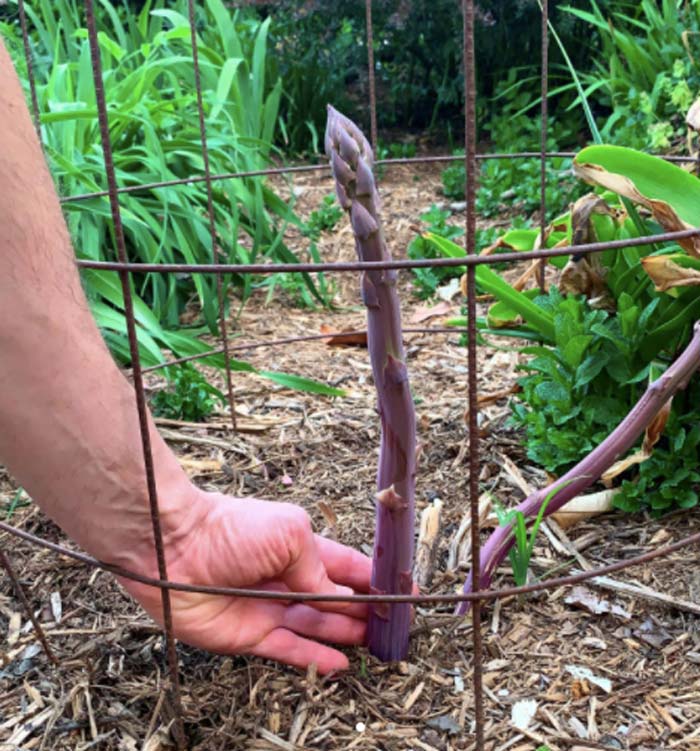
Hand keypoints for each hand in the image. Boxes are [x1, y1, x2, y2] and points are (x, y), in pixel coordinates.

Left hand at [119, 490, 370, 673]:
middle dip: (364, 609)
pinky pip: (290, 651)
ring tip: (375, 642)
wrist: (176, 548)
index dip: (372, 577)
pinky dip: (316, 658)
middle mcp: (288, 578)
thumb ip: (320, 569)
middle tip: (393, 624)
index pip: (345, 566)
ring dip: (346, 633)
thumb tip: (339, 596)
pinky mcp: (250, 636)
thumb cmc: (233, 529)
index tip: (400, 588)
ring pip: (317, 626)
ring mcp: (270, 609)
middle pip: (335, 599)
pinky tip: (342, 663)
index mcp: (300, 547)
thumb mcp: (291, 534)